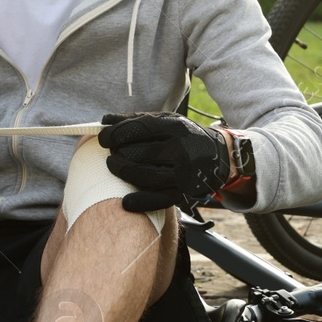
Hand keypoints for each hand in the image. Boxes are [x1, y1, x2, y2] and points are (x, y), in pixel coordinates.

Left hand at [99, 111, 231, 212]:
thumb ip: (136, 120)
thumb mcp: (166, 121)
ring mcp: (183, 173)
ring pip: (144, 176)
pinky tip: (126, 201)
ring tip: (115, 166)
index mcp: (176, 127)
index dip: (116, 133)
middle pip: (138, 153)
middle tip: (112, 154)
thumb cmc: (185, 137)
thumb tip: (104, 120)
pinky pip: (157, 200)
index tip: (103, 138)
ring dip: (123, 172)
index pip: (140, 128)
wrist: (219, 157)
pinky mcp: (183, 192)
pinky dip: (139, 202)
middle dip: (118, 154)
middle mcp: (181, 149)